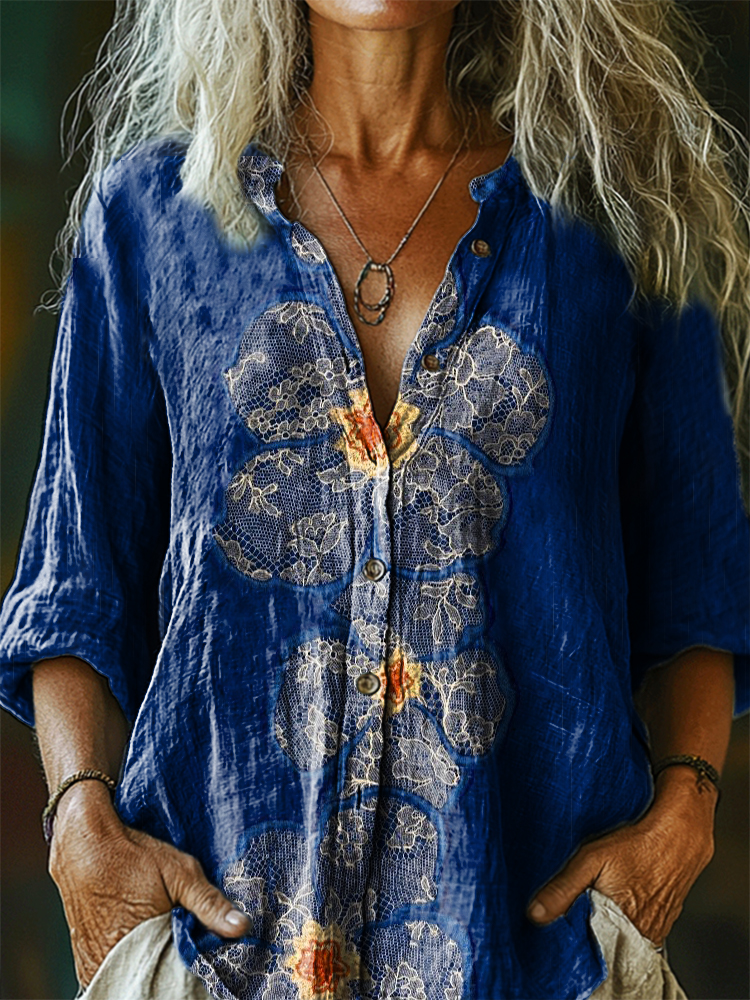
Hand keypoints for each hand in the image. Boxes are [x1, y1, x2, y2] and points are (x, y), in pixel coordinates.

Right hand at [48, 780, 251, 989]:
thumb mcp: (179, 872)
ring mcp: (95, 964)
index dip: (192, 969)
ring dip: (150, 967)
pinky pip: (113, 975)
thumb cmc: (132, 855)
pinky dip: (130, 966)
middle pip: (153, 980)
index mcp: (141, 946)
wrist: (83, 843)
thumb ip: (209, 903)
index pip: (175, 978)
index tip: (205, 957)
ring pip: (132, 979)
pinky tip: (142, 946)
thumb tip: (241, 927)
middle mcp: (113, 962)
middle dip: (172, 969)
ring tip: (162, 942)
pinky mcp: (85, 961)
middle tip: (182, 944)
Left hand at [525, 767, 717, 947]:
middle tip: (579, 918)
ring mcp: (657, 930)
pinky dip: (626, 927)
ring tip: (599, 910)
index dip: (575, 944)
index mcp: (623, 925)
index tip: (562, 934)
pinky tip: (619, 908)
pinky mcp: (664, 923)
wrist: (680, 834)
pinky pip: (640, 935)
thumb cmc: (637, 844)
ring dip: (609, 932)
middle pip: (608, 948)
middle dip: (590, 938)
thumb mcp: (591, 859)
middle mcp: (643, 934)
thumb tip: (536, 914)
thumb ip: (563, 888)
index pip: (592, 953)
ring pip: (624, 942)